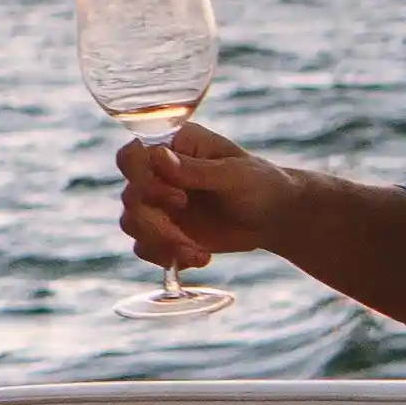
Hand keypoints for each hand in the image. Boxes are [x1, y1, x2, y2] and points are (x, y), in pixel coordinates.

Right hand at [116, 116, 296, 278]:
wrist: (275, 217)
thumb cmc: (260, 183)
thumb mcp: (235, 174)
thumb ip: (196, 169)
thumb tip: (158, 156)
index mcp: (173, 147)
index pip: (132, 156)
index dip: (141, 179)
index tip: (179, 197)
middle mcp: (159, 174)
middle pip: (130, 198)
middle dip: (156, 224)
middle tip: (187, 237)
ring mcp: (160, 204)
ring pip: (132, 224)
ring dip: (161, 244)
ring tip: (196, 252)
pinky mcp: (165, 232)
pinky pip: (144, 247)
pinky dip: (167, 257)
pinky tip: (199, 257)